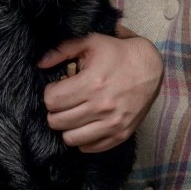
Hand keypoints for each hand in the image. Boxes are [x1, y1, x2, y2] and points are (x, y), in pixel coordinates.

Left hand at [38, 31, 162, 152]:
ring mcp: (113, 124)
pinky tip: (86, 124)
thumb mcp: (90, 42)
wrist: (150, 67)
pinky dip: (83, 138)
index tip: (58, 88)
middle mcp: (102, 107)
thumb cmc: (117, 53)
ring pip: (70, 139)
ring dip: (67, 127)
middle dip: (55, 111)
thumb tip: (40, 63)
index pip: (52, 101)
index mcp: (92, 84)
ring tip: (73, 114)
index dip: (50, 94)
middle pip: (57, 122)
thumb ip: (62, 50)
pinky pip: (89, 148)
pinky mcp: (121, 135)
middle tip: (63, 102)